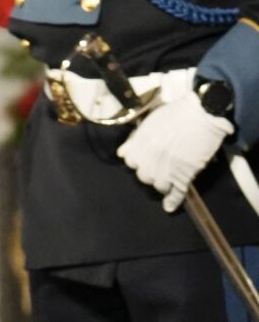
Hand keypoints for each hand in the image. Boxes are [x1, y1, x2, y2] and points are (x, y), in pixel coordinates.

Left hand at [119, 80, 233, 212]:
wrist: (200, 114)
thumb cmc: (175, 114)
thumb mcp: (149, 123)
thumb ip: (134, 140)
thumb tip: (121, 153)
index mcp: (140, 143)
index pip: (130, 162)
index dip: (136, 162)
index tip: (142, 162)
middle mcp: (150, 157)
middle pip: (143, 176)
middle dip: (149, 174)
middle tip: (158, 170)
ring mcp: (167, 167)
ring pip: (158, 186)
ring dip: (162, 185)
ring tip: (168, 180)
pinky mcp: (185, 174)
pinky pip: (177, 192)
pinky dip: (173, 201)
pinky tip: (169, 207)